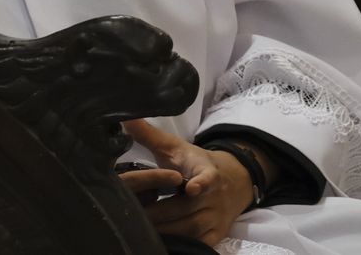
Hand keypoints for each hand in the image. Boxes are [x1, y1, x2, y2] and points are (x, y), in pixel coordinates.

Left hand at [120, 119, 255, 246]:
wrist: (234, 180)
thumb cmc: (195, 163)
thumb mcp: (176, 147)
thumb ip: (150, 135)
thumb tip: (126, 117)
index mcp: (207, 171)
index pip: (207, 177)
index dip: (201, 183)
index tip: (192, 188)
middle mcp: (214, 197)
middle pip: (186, 209)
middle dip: (160, 212)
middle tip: (135, 214)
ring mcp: (216, 218)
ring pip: (190, 229)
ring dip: (165, 230)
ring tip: (141, 228)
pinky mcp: (216, 234)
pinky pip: (198, 243)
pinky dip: (180, 243)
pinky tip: (159, 241)